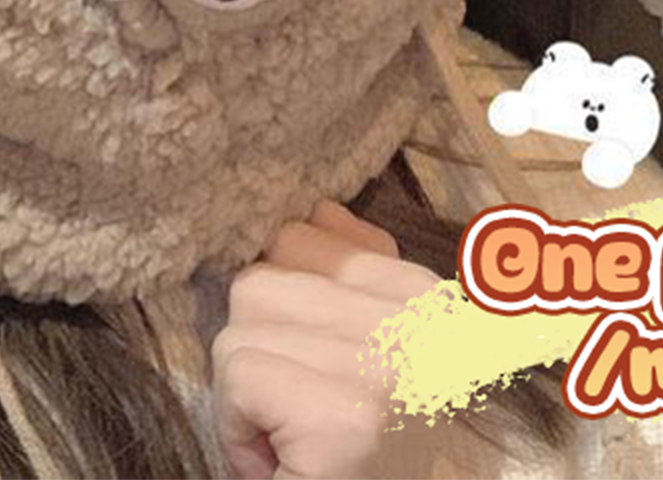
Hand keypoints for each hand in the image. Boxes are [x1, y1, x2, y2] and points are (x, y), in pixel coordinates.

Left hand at [212, 201, 439, 478]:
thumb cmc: (362, 454)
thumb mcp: (369, 350)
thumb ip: (347, 275)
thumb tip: (310, 209)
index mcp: (426, 293)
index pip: (307, 229)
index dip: (279, 302)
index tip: (310, 364)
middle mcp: (420, 319)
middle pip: (264, 273)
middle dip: (254, 348)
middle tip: (291, 413)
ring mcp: (387, 365)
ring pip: (242, 324)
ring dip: (241, 394)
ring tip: (287, 438)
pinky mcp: (345, 416)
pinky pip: (239, 374)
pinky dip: (235, 429)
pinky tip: (280, 462)